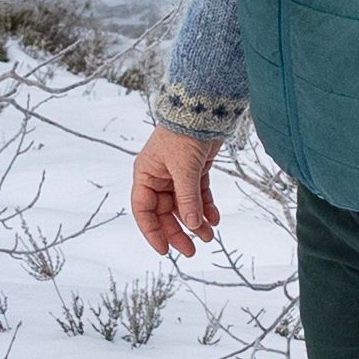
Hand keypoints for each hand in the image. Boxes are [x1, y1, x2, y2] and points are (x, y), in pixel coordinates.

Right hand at [130, 127, 220, 260]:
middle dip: (179, 231)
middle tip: (193, 250)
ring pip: (184, 205)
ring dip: (196, 221)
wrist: (205, 108)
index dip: (153, 232)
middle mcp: (159, 176)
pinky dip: (206, 207)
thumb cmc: (184, 133)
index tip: (165, 250)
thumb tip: (191, 225)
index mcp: (146, 174)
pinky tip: (215, 218)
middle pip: (165, 212)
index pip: (144, 211)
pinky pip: (199, 194)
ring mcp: (178, 173)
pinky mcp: (196, 169)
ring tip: (210, 237)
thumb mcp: (184, 169)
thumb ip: (187, 199)